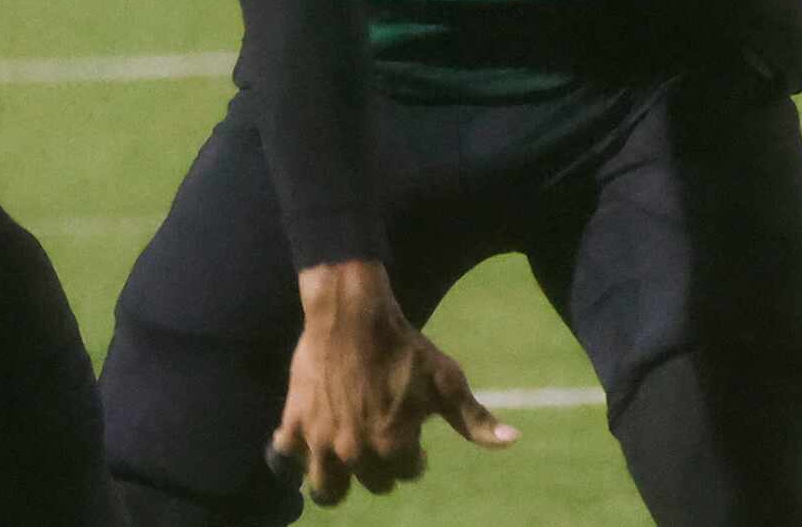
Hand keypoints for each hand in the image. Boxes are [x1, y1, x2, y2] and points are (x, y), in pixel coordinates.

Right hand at [269, 261, 514, 506]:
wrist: (351, 312)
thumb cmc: (403, 346)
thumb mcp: (445, 381)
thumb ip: (474, 419)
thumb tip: (513, 441)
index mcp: (394, 446)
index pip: (407, 474)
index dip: (414, 454)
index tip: (411, 432)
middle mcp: (356, 452)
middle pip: (372, 484)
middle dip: (381, 466)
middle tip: (380, 438)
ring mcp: (321, 440)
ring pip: (326, 489)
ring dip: (336, 479)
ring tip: (344, 457)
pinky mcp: (294, 422)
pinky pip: (287, 457)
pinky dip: (296, 454)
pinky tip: (311, 439)